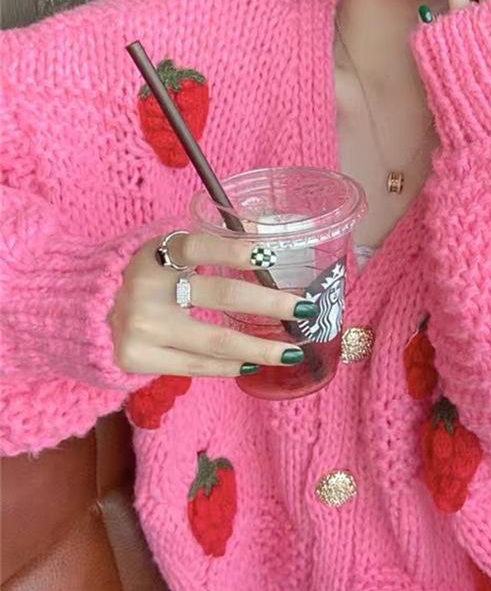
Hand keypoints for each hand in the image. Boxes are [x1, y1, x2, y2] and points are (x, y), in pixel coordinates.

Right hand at [110, 233, 316, 376]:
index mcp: (154, 253)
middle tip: (306, 308)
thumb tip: (263, 225)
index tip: (270, 254)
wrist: (84, 309)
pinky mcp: (137, 358)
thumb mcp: (166, 247)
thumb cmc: (142, 273)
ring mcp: (141, 327)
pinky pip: (197, 365)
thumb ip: (211, 239)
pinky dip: (231, 365)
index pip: (199, 247)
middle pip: (222, 297)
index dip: (235, 250)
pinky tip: (253, 362)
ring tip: (293, 351)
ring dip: (261, 348)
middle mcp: (146, 289)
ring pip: (216, 342)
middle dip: (272, 304)